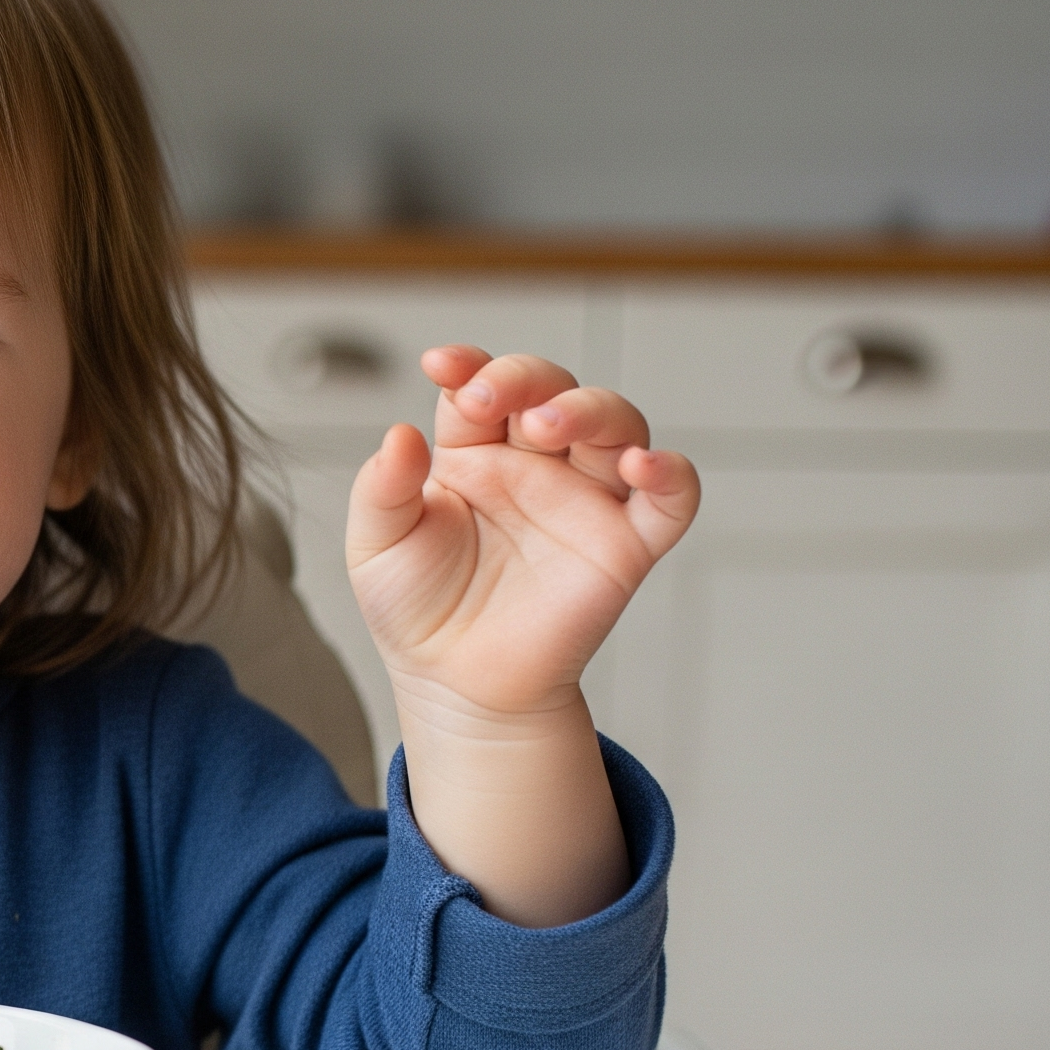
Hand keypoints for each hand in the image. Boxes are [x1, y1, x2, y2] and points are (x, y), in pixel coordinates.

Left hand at [347, 346, 699, 723]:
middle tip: (492, 401)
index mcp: (475, 454)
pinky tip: (642, 465)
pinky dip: (672, 473)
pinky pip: (672, 497)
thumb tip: (399, 433)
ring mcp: (585, 501)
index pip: (482, 388)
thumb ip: (383, 489)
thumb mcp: (377, 547)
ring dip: (590, 409)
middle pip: (554, 390)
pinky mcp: (627, 546)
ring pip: (617, 425)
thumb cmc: (417, 611)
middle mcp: (536, 466)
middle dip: (526, 379)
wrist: (456, 685)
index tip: (441, 365)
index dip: (469, 366)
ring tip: (546, 426)